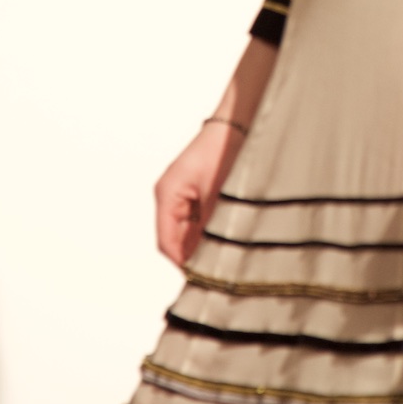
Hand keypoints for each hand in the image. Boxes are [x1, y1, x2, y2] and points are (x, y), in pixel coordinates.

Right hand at [154, 121, 246, 266]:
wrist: (237, 123)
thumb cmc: (224, 151)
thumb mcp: (217, 194)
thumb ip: (208, 228)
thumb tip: (206, 258)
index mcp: (166, 195)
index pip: (166, 242)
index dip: (181, 264)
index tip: (199, 280)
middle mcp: (169, 196)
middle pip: (174, 240)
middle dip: (192, 257)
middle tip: (214, 274)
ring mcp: (181, 194)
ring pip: (186, 232)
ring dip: (201, 245)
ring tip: (221, 259)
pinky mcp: (194, 192)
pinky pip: (195, 221)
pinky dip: (207, 232)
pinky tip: (223, 240)